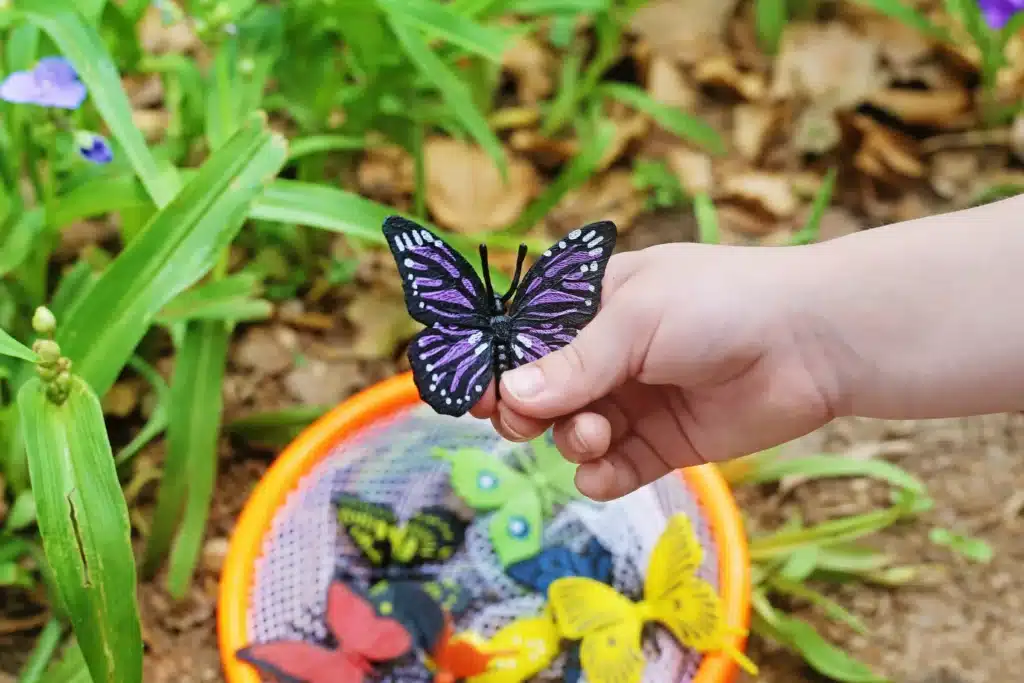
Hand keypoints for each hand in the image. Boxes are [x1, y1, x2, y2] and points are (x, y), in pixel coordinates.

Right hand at [471, 242, 837, 500]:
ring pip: (571, 434)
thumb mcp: (635, 320)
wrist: (813, 343)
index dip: (495, 367)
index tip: (469, 395)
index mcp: (592, 305)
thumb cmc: (720, 303)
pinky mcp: (662, 443)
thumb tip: (510, 396)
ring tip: (599, 433)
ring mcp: (634, 400)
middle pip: (539, 394)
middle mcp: (607, 355)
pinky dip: (600, 475)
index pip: (524, 339)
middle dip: (526, 412)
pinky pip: (611, 469)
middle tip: (524, 422)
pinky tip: (607, 468)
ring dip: (572, 440)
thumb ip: (571, 364)